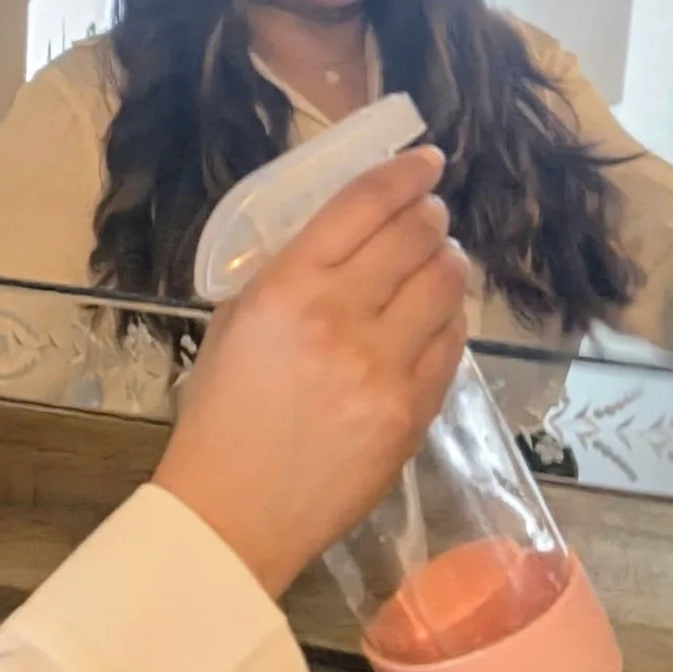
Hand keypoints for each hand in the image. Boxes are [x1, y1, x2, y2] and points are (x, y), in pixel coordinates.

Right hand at [153, 147, 468, 597]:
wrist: (233, 510)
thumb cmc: (220, 414)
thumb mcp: (233, 323)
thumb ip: (286, 274)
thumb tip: (347, 237)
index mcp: (284, 288)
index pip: (362, 205)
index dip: (403, 173)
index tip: (425, 161)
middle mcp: (339, 318)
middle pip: (415, 236)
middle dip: (431, 216)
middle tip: (431, 215)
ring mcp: (383, 367)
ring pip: (446, 285)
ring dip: (448, 263)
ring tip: (438, 263)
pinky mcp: (412, 410)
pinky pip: (452, 344)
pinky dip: (450, 319)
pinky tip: (436, 317)